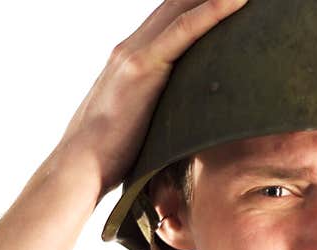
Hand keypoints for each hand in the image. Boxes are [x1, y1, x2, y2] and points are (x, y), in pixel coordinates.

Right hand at [55, 0, 247, 196]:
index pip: (171, 19)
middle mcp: (131, 47)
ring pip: (181, 7)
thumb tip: (186, 127)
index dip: (198, 5)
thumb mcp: (140, 126)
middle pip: (177, 4)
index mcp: (131, 59)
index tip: (233, 3)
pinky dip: (211, 10)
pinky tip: (238, 0)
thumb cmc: (110, 156)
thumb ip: (160, 112)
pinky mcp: (142, 67)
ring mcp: (135, 54)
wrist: (79, 166)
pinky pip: (184, 30)